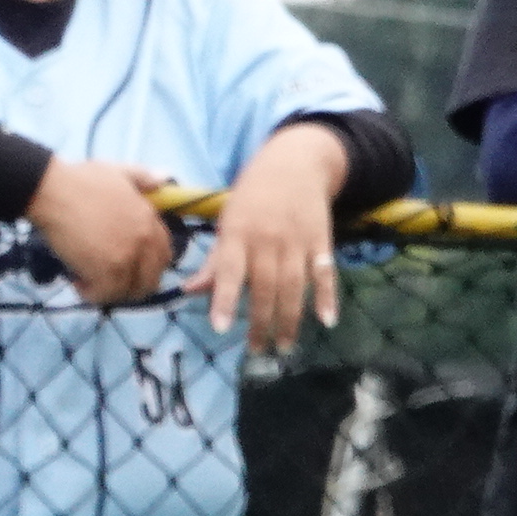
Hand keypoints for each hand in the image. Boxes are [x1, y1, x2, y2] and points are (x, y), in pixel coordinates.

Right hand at [25, 156, 175, 304]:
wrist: (54, 191)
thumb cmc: (80, 180)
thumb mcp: (118, 171)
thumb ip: (143, 177)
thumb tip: (164, 179)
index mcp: (150, 220)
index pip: (163, 256)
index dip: (144, 266)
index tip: (124, 265)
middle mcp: (145, 241)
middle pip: (151, 279)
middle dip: (130, 284)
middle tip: (107, 278)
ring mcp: (127, 257)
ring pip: (129, 292)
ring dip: (110, 291)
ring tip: (88, 280)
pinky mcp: (106, 271)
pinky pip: (105, 296)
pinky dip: (91, 294)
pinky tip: (77, 281)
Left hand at [188, 123, 350, 349]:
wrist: (295, 164)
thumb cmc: (252, 198)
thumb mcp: (227, 222)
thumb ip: (215, 261)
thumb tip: (189, 291)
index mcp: (238, 234)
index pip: (229, 272)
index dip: (225, 300)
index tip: (220, 328)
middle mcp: (268, 239)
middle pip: (265, 287)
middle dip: (261, 322)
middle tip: (256, 351)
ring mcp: (297, 241)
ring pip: (294, 286)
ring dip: (290, 319)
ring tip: (283, 346)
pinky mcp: (322, 241)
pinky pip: (325, 274)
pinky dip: (327, 297)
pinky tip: (326, 321)